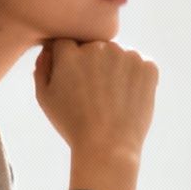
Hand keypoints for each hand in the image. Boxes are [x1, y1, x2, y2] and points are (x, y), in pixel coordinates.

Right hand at [35, 39, 156, 189]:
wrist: (108, 146)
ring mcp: (126, 55)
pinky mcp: (148, 67)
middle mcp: (98, 47)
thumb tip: (48, 52)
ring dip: (116, 70)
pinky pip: (141, 65)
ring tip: (111, 99)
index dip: (69, 62)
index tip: (74, 81)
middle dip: (93, 64)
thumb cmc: (73, 125)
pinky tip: (127, 99)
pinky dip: (137, 79)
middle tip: (95, 94)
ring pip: (118, 56)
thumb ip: (42, 69)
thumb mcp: (45, 99)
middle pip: (95, 47)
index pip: (67, 43)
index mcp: (70, 52)